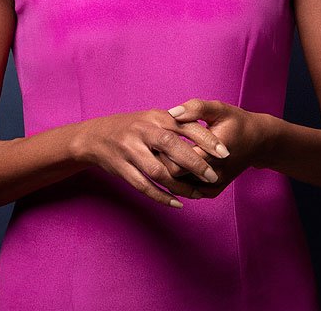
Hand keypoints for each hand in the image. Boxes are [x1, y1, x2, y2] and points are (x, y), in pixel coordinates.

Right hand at [75, 109, 228, 208]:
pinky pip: (144, 186)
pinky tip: (176, 203)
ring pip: (158, 171)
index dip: (206, 139)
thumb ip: (176, 123)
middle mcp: (143, 132)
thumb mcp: (153, 118)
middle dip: (196, 163)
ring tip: (198, 194)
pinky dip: (161, 196)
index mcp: (155, 117)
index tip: (225, 153)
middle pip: (172, 147)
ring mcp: (130, 150)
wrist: (94, 137)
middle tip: (214, 176)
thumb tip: (207, 132)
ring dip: (180, 185)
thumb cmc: (132, 128)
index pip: (185, 126)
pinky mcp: (121, 168)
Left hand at [159, 99, 273, 198]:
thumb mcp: (219, 109)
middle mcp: (215, 174)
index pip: (177, 164)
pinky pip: (189, 191)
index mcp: (214, 154)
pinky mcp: (214, 190)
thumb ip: (196, 109)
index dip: (163, 153)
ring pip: (181, 187)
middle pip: (176, 178)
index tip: (157, 139)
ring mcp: (215, 184)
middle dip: (163, 163)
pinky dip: (180, 181)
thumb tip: (172, 113)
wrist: (258, 141)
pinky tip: (176, 164)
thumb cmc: (236, 122)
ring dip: (170, 173)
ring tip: (163, 154)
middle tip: (155, 147)